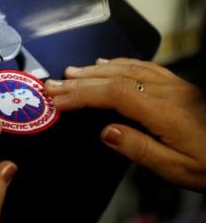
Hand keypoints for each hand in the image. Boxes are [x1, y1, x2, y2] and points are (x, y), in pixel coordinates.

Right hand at [45, 58, 205, 191]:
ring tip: (69, 73)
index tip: (59, 99)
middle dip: (79, 81)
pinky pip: (141, 65)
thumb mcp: (177, 168)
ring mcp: (171, 83)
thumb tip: (105, 132)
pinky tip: (103, 63)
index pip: (115, 94)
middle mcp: (166, 91)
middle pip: (115, 78)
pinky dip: (116, 63)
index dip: (83, 93)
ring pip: (126, 68)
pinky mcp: (175, 83)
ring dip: (93, 70)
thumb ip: (140, 148)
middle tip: (52, 84)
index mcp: (165, 112)